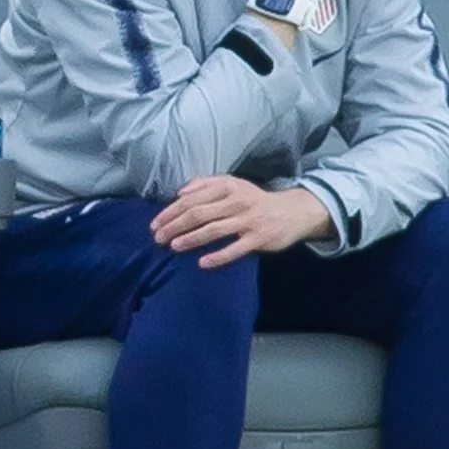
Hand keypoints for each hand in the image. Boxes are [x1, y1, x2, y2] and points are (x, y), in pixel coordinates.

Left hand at [149, 176, 332, 268]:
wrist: (292, 212)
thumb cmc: (255, 200)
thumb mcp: (233, 184)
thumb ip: (205, 184)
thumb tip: (179, 192)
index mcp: (227, 186)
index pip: (191, 199)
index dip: (170, 212)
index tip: (155, 224)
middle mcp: (237, 201)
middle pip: (198, 214)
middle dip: (174, 226)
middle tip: (158, 238)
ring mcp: (248, 220)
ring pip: (214, 230)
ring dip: (191, 239)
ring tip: (174, 247)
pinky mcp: (259, 238)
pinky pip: (235, 249)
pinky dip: (218, 256)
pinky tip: (202, 263)